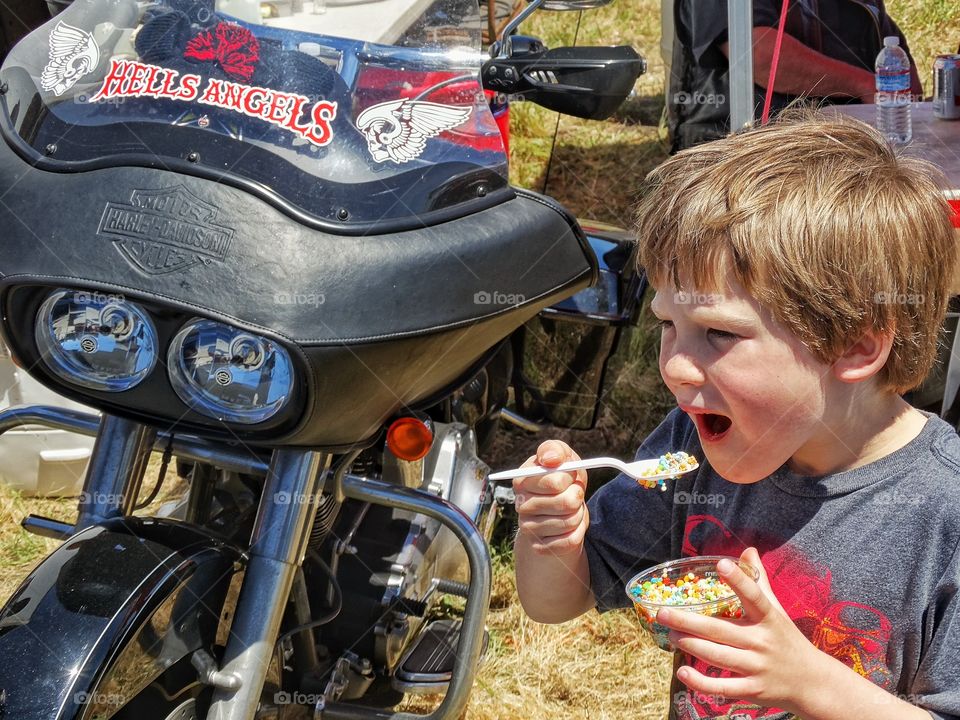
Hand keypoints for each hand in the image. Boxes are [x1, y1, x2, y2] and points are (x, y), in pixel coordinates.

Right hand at [513, 440, 588, 555]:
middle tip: (574, 493)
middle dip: (577, 496)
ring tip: (572, 508)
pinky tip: (572, 524)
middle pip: (566, 503)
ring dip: (579, 513)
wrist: (561, 508)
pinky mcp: (540, 547)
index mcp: (522, 482)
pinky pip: (570, 540)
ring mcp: (529, 529)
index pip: (554, 482)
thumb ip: (555, 450)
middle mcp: (521, 506)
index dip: (569, 478)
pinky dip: (579, 531)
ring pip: (570, 521)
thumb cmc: (562, 478)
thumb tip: (551, 459)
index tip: (569, 476)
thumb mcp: (562, 457)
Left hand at [655, 547, 827, 713]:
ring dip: (690, 645)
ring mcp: (757, 667)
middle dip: (688, 621)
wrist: (812, 683)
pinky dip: (700, 682)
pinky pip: (723, 687)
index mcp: (769, 618)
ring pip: (717, 655)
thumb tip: (748, 551)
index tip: (721, 565)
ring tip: (670, 634)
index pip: (755, 596)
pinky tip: (683, 672)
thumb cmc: (787, 639)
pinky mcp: (753, 690)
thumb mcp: (777, 610)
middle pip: (721, 630)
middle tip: (663, 612)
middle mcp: (762, 642)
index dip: (739, 581)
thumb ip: (759, 581)